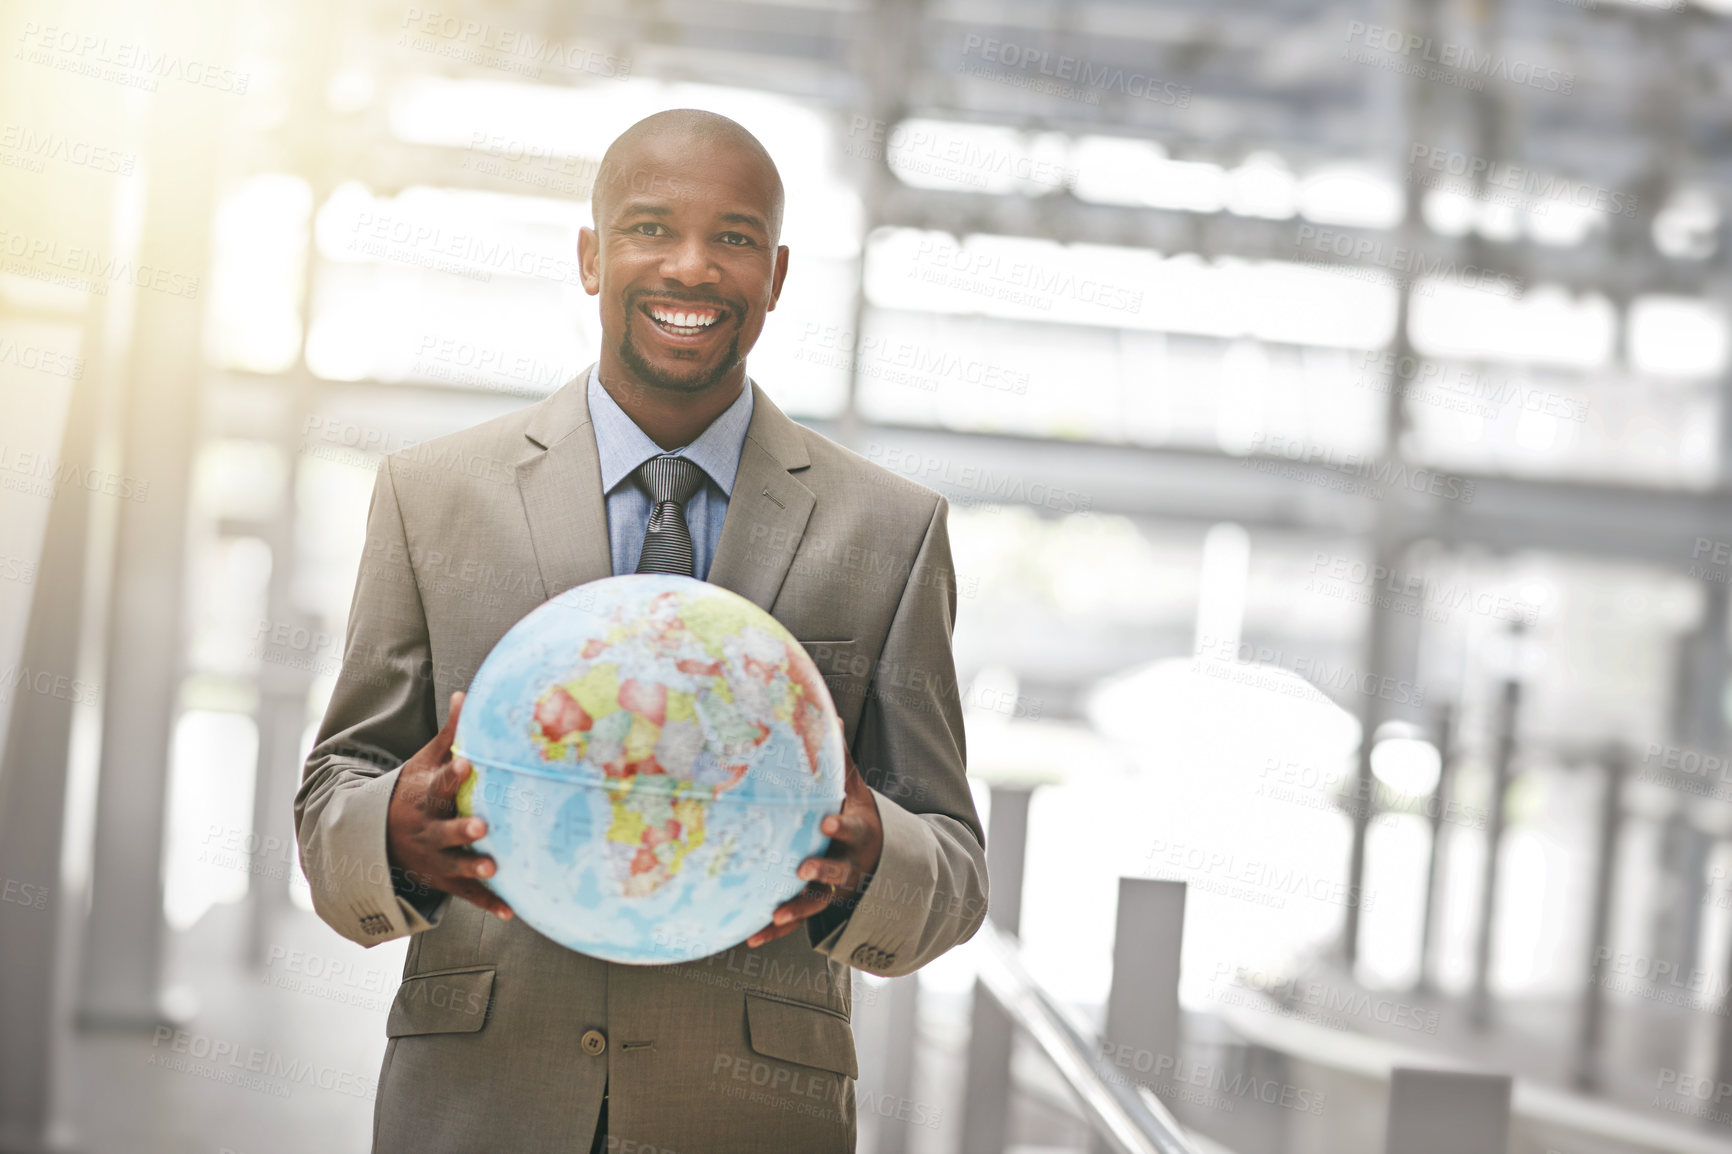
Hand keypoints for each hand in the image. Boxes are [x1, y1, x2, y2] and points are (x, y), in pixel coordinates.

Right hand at [385, 691, 513, 920]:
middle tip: (482, 826)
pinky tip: (511, 911)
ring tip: (494, 868)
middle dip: (461, 830)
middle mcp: (427, 829)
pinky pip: (465, 894)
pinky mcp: (442, 879)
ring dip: (473, 868)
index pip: (439, 783)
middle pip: (445, 829)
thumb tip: (466, 693)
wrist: (378, 835)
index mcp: (425, 796)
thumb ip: (450, 734)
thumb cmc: (414, 789)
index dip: (452, 774)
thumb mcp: (425, 761)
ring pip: (453, 864)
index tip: (468, 764)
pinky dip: (487, 903)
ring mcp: (433, 857)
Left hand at [747, 736, 881, 947]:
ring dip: (797, 908)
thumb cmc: (857, 814)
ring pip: (818, 903)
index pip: (851, 829)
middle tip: (801, 870)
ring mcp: (835, 891)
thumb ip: (840, 759)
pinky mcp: (820, 907)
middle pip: (837, 872)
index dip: (840, 826)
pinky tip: (751, 939)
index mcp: (858, 833)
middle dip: (821, 871)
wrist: (878, 861)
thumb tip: (829, 712)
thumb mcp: (856, 789)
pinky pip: (797, 923)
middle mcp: (849, 865)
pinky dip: (776, 932)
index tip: (826, 821)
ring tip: (776, 914)